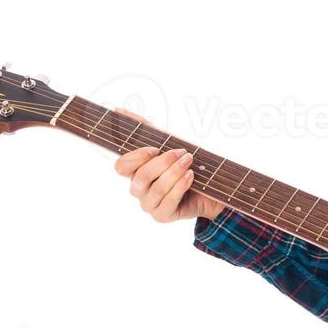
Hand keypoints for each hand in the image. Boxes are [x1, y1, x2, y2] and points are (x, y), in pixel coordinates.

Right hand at [111, 109, 227, 222]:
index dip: (136, 157)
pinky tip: (191, 177)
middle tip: (183, 152)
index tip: (155, 149)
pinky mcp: (162, 216)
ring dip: (175, 173)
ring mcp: (148, 204)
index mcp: (134, 172)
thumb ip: (144, 128)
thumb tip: (118, 111)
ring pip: (156, 189)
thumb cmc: (184, 164)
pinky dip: (180, 187)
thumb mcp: (167, 142)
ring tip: (190, 162)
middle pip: (142, 176)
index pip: (121, 166)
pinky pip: (168, 202)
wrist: (209, 188)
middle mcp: (138, 189)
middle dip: (164, 162)